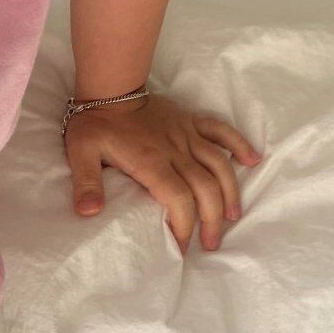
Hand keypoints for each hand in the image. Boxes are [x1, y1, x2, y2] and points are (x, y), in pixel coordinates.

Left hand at [64, 92, 262, 252]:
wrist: (109, 87)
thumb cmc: (95, 124)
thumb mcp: (80, 154)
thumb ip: (86, 184)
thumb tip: (88, 213)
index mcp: (151, 162)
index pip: (178, 199)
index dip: (184, 225)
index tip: (183, 245)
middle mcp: (175, 150)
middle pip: (204, 188)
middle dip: (211, 219)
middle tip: (210, 243)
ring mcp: (187, 134)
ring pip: (219, 165)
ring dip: (229, 192)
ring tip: (232, 217)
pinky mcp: (192, 121)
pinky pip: (221, 130)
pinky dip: (239, 144)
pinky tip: (252, 160)